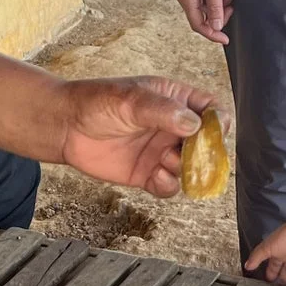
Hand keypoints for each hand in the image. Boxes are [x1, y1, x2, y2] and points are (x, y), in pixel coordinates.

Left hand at [59, 76, 213, 197]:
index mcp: (175, 100)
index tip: (215, 132)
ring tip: (168, 163)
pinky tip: (156, 176)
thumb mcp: (131, 99)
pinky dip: (168, 185)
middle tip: (198, 157)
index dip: (218, 121)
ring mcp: (160, 151)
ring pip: (190, 167)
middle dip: (206, 153)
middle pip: (206, 143)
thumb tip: (194, 124)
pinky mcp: (147, 173)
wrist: (66, 126)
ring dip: (187, 170)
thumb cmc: (96, 102)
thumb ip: (162, 111)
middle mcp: (172, 127)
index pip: (211, 109)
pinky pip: (169, 185)